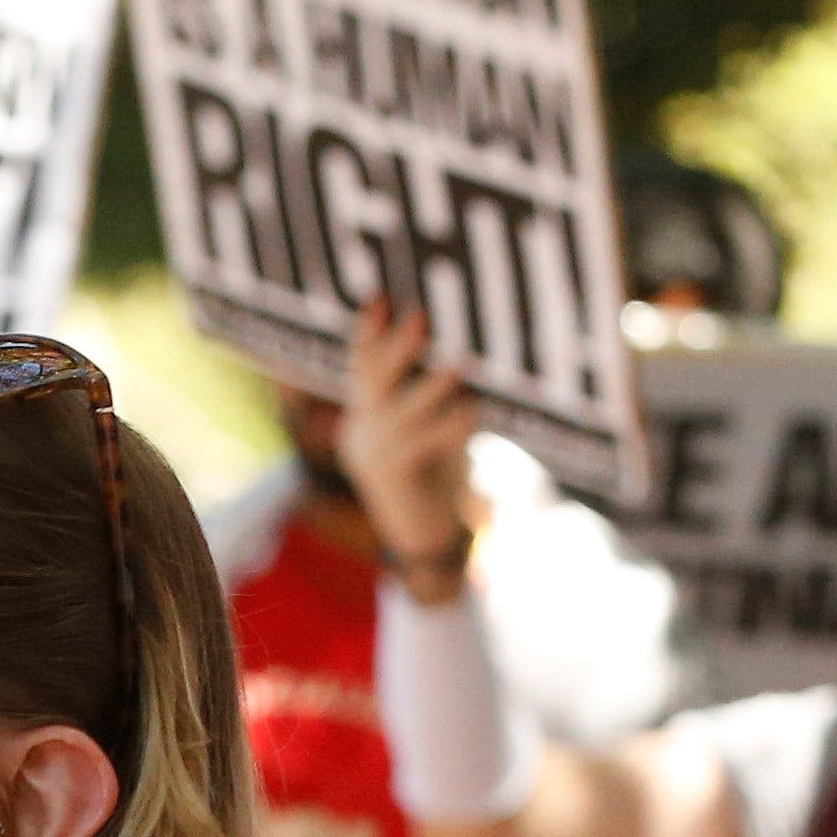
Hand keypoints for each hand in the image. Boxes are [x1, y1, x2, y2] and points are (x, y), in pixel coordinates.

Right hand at [335, 297, 481, 579]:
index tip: (381, 298)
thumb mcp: (430, 429)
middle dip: (396, 348)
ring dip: (431, 387)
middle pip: (371, 380)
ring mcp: (374, 457)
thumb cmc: (436, 475)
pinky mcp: (396, 479)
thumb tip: (463, 351)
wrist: (426, 539)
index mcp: (365, 414)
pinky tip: (477, 410)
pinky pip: (427, 443)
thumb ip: (431, 396)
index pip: (360, 364)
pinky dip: (454, 425)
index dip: (367, 332)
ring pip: (402, 413)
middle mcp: (362, 431)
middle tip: (420, 316)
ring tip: (459, 365)